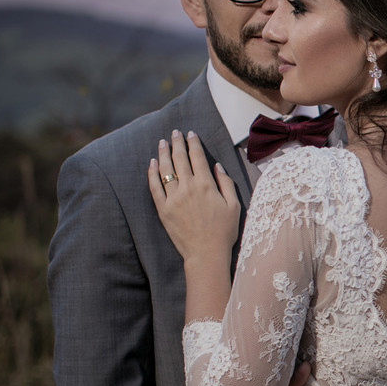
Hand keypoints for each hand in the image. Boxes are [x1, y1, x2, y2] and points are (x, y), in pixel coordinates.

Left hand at [147, 130, 239, 262]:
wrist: (206, 253)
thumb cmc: (224, 231)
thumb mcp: (234, 205)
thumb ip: (225, 183)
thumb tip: (216, 165)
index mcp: (206, 185)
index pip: (197, 157)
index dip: (193, 143)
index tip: (190, 134)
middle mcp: (188, 188)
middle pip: (180, 159)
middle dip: (177, 143)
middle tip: (175, 132)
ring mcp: (173, 198)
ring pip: (165, 169)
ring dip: (163, 153)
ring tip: (162, 142)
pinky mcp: (163, 209)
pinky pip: (154, 186)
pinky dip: (152, 173)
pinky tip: (152, 163)